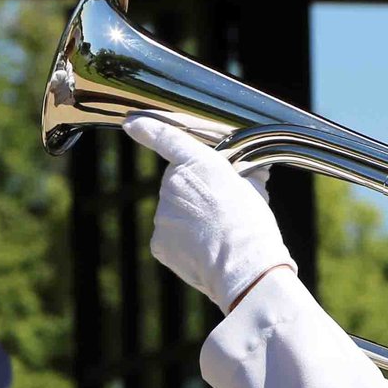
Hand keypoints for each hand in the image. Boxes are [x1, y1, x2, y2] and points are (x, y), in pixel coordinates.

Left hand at [123, 115, 293, 309]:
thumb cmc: (252, 224)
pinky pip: (170, 240)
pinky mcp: (159, 242)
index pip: (165, 138)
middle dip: (195, 196)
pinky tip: (204, 252)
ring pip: (175, 215)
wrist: (244, 265)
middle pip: (178, 185)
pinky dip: (184, 246)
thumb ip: (242, 175)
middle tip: (221, 214)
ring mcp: (162, 214)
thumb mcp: (255, 187)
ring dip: (191, 223)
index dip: (147, 128)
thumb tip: (252, 172)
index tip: (132, 123)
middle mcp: (172, 184)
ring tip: (217, 237)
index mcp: (198, 163)